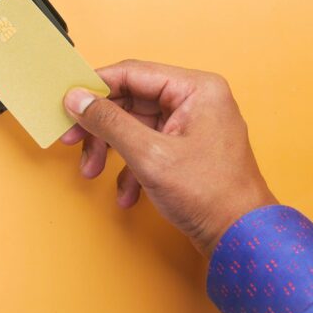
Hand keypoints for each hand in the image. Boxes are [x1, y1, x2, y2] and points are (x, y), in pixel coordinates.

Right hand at [59, 59, 276, 256]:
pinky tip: (126, 192)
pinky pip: (147, 146)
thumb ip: (109, 122)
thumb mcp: (149, 155)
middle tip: (74, 140)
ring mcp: (193, 125)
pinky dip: (130, 167)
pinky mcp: (187, 148)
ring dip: (111, 150)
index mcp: (196, 89)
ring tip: (94, 170)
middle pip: (131, 100)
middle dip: (101, 127)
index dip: (96, 87)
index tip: (70, 102)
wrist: (242, 239)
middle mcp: (197, 100)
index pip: (132, 73)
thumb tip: (78, 99)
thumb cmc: (212, 196)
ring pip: (135, 125)